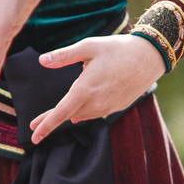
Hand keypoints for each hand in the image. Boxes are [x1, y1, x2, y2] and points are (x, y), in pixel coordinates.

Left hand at [25, 35, 167, 143]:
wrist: (150, 57)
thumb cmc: (118, 49)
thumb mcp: (89, 47)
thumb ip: (64, 56)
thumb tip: (42, 61)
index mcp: (86, 88)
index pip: (61, 112)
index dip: (46, 124)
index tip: (34, 136)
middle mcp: (97, 102)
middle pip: (69, 115)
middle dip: (51, 120)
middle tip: (34, 127)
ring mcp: (108, 107)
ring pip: (83, 114)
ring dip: (69, 114)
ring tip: (54, 116)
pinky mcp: (117, 106)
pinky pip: (95, 113)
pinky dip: (84, 112)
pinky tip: (78, 114)